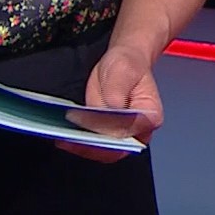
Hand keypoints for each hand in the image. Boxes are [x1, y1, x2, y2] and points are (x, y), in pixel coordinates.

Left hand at [58, 44, 163, 161]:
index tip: (91, 123)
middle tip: (72, 137)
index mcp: (149, 116)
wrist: (121, 63)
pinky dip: (78, 143)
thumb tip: (112, 109)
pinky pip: (93, 145)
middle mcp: (138, 131)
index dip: (109, 131)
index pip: (129, 132)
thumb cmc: (127, 65)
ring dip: (82, 146)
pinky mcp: (107, 134)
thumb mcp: (122, 71)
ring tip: (64, 137)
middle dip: (93, 145)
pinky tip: (65, 136)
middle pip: (116, 148)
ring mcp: (121, 135)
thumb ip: (118, 91)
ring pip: (103, 151)